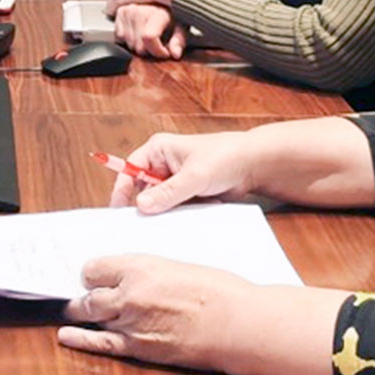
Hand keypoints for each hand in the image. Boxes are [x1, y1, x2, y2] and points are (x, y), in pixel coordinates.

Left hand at [58, 254, 249, 371]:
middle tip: (87, 291)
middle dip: (86, 292)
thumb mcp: (177, 264)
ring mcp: (132, 323)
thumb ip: (147, 270)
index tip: (95, 273)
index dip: (94, 271)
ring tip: (78, 308)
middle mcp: (128, 294)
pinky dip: (81, 340)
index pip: (95, 267)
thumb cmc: (217, 290)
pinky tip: (66, 336)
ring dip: (85, 312)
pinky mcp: (141, 349)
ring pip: (93, 316)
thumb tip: (131, 274)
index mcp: (139, 267)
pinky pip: (102, 344)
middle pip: (90, 294)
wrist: (237, 324)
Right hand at [107, 130, 255, 213]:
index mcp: (158, 150)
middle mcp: (163, 164)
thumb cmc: (225, 157)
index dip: (123, 189)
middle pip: (142, 188)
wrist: (254, 165)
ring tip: (169, 221)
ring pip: (159, 201)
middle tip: (143, 224)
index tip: (119, 210)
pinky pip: (174, 208)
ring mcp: (175, 179)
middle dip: (145, 205)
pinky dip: (178, 215)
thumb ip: (167, 192)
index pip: (130, 170)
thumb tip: (142, 206)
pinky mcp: (187, 193)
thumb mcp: (194, 176)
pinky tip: (183, 220)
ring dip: (164, 211)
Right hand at [112, 2, 186, 58]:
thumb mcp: (181, 24)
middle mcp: (138, 10)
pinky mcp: (119, 12)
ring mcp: (127, 11)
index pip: (149, 38)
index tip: (165, 52)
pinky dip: (128, 39)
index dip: (157, 51)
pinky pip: (119, 37)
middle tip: (158, 42)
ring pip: (129, 44)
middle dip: (150, 50)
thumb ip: (179, 40)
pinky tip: (138, 32)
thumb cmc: (171, 10)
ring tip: (148, 35)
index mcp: (156, 13)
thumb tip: (175, 54)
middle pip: (139, 46)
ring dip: (138, 45)